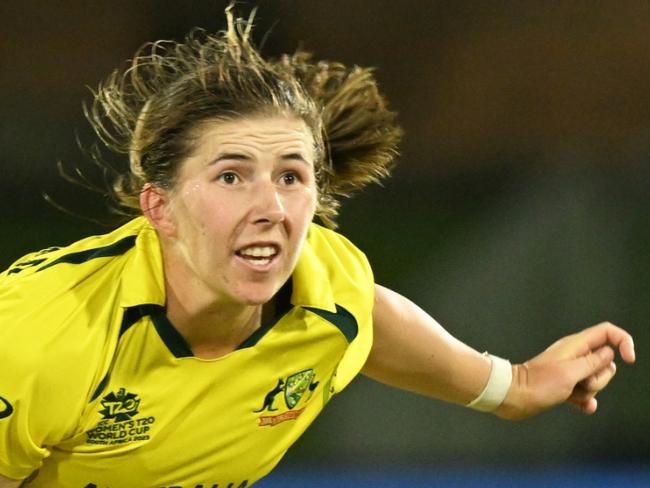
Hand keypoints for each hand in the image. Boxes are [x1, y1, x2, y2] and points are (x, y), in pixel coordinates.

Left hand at [496, 322, 635, 419]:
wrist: (514, 396)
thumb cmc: (538, 384)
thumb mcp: (570, 373)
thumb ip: (592, 363)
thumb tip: (608, 354)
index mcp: (575, 345)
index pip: (607, 332)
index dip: (623, 342)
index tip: (629, 360)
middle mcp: (574, 355)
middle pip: (606, 361)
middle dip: (600, 377)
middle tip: (580, 382)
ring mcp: (570, 370)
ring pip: (597, 379)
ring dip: (590, 390)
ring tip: (570, 392)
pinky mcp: (565, 385)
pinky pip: (585, 392)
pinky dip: (585, 399)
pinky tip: (581, 406)